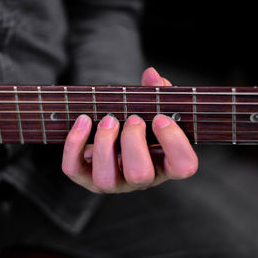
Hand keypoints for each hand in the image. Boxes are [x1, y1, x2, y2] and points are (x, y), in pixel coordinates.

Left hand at [62, 68, 197, 192]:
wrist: (108, 137)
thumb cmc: (135, 123)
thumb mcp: (149, 108)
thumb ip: (156, 92)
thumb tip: (152, 75)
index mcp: (164, 162)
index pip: (183, 165)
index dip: (175, 142)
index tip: (160, 117)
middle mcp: (139, 179)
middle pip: (140, 175)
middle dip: (133, 142)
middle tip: (132, 118)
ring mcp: (112, 182)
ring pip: (106, 179)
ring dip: (105, 144)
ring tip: (108, 119)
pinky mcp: (84, 177)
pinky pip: (74, 169)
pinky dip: (75, 143)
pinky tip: (83, 120)